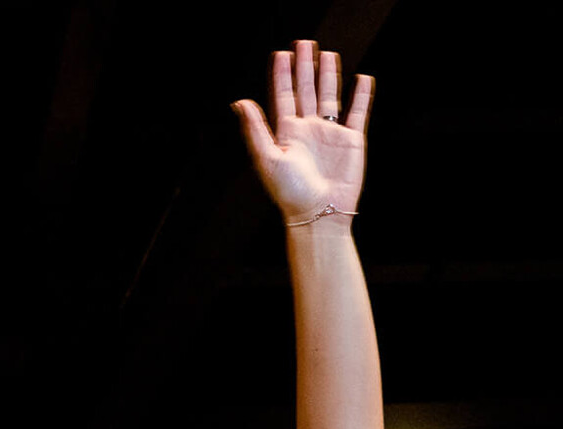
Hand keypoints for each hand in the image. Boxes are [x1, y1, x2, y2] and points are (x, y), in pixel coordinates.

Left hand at [233, 40, 372, 224]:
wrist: (319, 212)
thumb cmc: (289, 191)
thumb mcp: (267, 158)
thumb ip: (255, 128)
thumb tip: (239, 103)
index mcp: (286, 133)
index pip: (283, 96)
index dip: (281, 75)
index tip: (280, 54)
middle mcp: (307, 130)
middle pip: (306, 91)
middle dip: (304, 68)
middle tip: (303, 44)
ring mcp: (329, 134)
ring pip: (329, 97)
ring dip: (328, 76)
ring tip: (327, 54)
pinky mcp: (352, 140)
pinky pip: (358, 112)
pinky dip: (361, 96)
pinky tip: (362, 79)